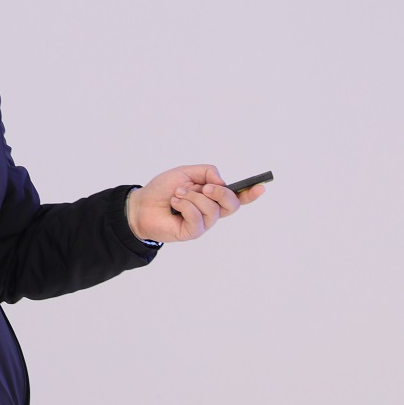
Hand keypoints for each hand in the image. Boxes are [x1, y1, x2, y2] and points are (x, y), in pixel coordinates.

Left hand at [125, 164, 263, 242]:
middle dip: (221, 193)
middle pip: (232, 205)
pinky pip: (198, 218)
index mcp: (212, 196)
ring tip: (178, 194)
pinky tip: (175, 203)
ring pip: (212, 209)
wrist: (142, 204)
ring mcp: (203, 223)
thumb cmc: (163, 189)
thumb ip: (207, 172)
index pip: (237, 197)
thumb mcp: (186, 172)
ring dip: (193, 197)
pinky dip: (186, 206)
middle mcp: (211, 211)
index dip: (251, 193)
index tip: (261, 186)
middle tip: (204, 187)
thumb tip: (223, 182)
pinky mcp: (192, 232)